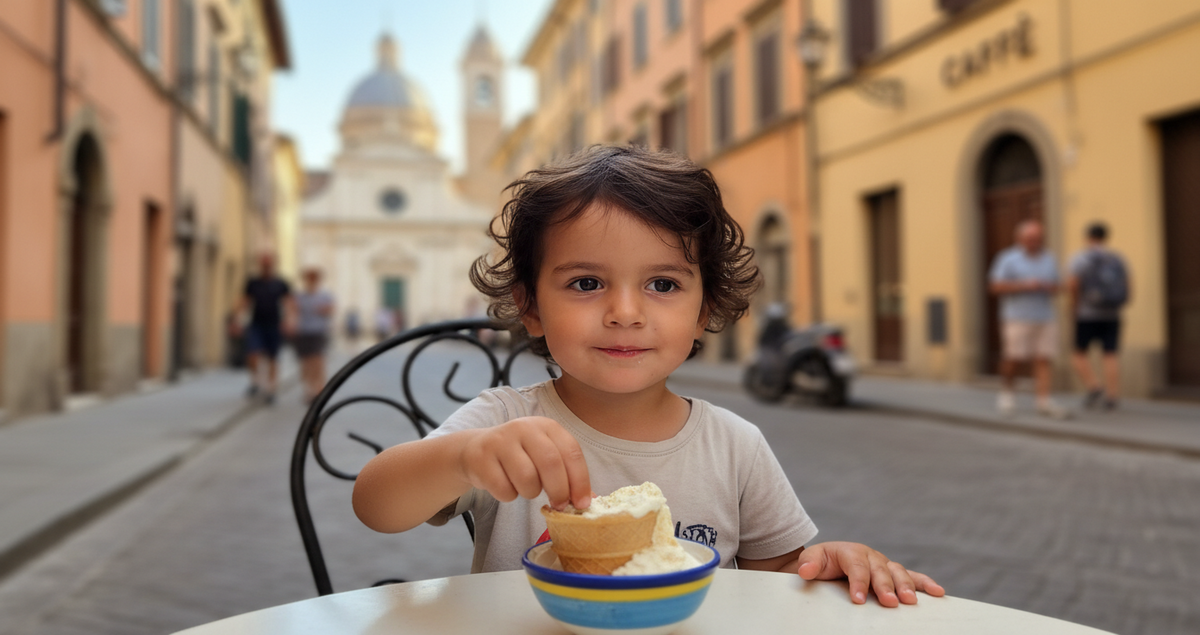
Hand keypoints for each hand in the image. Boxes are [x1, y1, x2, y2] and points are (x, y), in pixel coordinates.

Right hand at [458, 416, 591, 510]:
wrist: (475, 451)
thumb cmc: (519, 457)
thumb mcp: (544, 457)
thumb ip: (567, 474)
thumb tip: (589, 499)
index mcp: (546, 426)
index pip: (572, 451)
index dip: (580, 481)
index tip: (582, 504)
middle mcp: (524, 427)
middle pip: (551, 463)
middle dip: (559, 491)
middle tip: (559, 506)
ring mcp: (501, 441)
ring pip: (527, 479)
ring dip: (530, 493)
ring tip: (525, 487)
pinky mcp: (481, 458)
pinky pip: (504, 489)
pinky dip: (508, 495)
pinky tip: (505, 485)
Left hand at [796, 541, 943, 606]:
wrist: (826, 563)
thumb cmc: (820, 563)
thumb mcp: (810, 561)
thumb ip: (808, 564)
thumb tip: (805, 571)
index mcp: (850, 551)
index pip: (856, 566)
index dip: (858, 582)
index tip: (858, 599)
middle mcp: (870, 556)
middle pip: (880, 570)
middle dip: (885, 587)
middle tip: (889, 602)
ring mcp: (884, 564)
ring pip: (898, 573)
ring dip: (905, 587)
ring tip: (910, 602)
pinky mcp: (893, 573)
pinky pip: (912, 577)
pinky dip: (925, 583)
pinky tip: (937, 592)